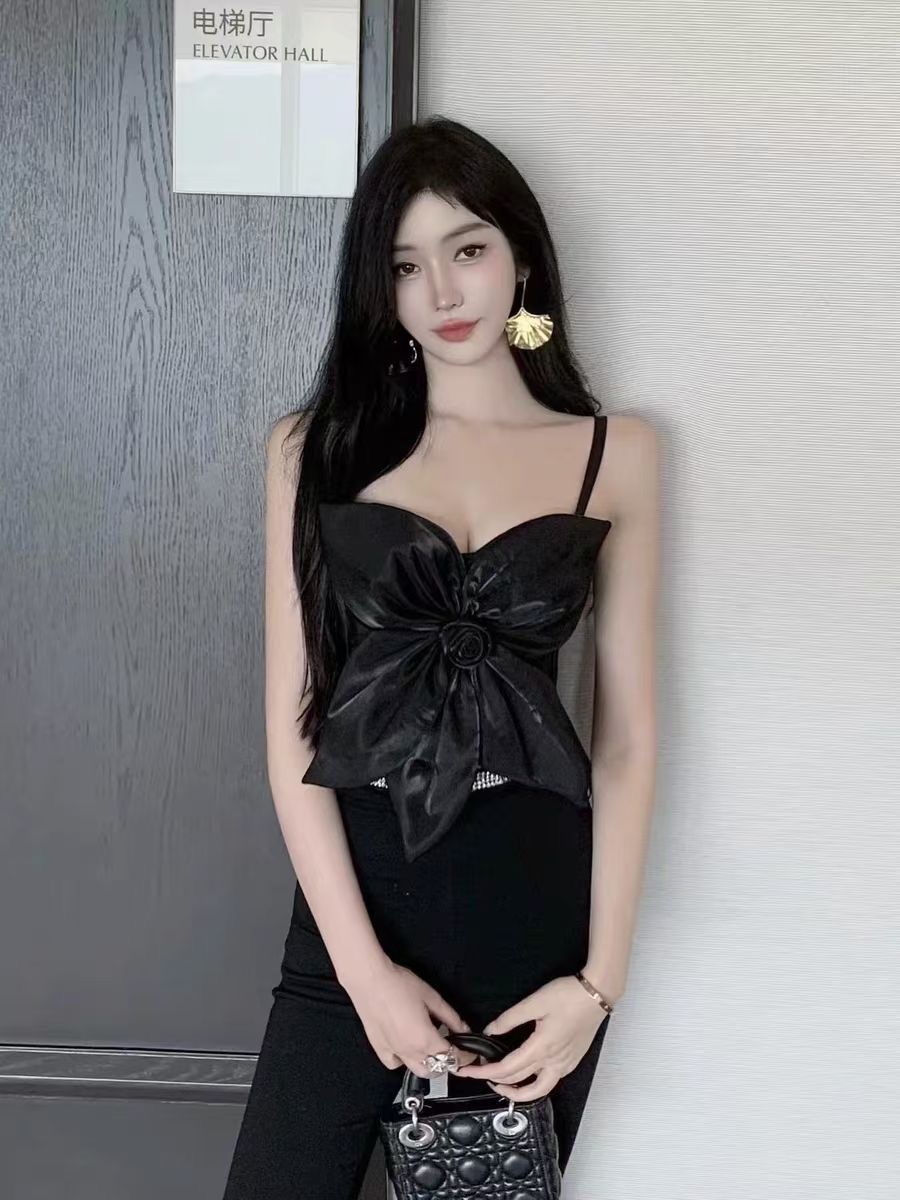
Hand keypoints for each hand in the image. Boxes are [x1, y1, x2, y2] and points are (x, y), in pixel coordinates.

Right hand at [344, 958, 480, 1077]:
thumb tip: (464, 1028)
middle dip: (449, 1062)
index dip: (466, 1056)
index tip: (471, 1050)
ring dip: (430, 1064)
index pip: (452, 1057)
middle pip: (437, 1069)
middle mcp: (410, 1052)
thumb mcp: (432, 998)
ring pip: (418, 1070)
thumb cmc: (400, 985)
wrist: (370, 980)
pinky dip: (405, 1061)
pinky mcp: (379, 1049)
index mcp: (426, 1039)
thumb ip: (450, 1017)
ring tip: (432, 1048)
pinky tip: (407, 1046)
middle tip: (453, 1046)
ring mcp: (394, 1053)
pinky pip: (396, 1064)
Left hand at [453, 975, 608, 1100]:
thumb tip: (490, 1030)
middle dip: (494, 1082)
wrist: (597, 995)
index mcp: (542, 1048)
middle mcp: (554, 1062)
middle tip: (479, 1075)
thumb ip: (509, 1018)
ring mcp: (565, 1065)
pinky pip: (550, 1082)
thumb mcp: (534, 1002)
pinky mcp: (572, 1062)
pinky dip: (533, 1085)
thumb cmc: (569, 995)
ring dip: (517, 1092)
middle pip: (519, 1082)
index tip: (469, 1071)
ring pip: (538, 1091)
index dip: (484, 1073)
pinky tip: (526, 1075)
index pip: (507, 1069)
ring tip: (501, 1084)